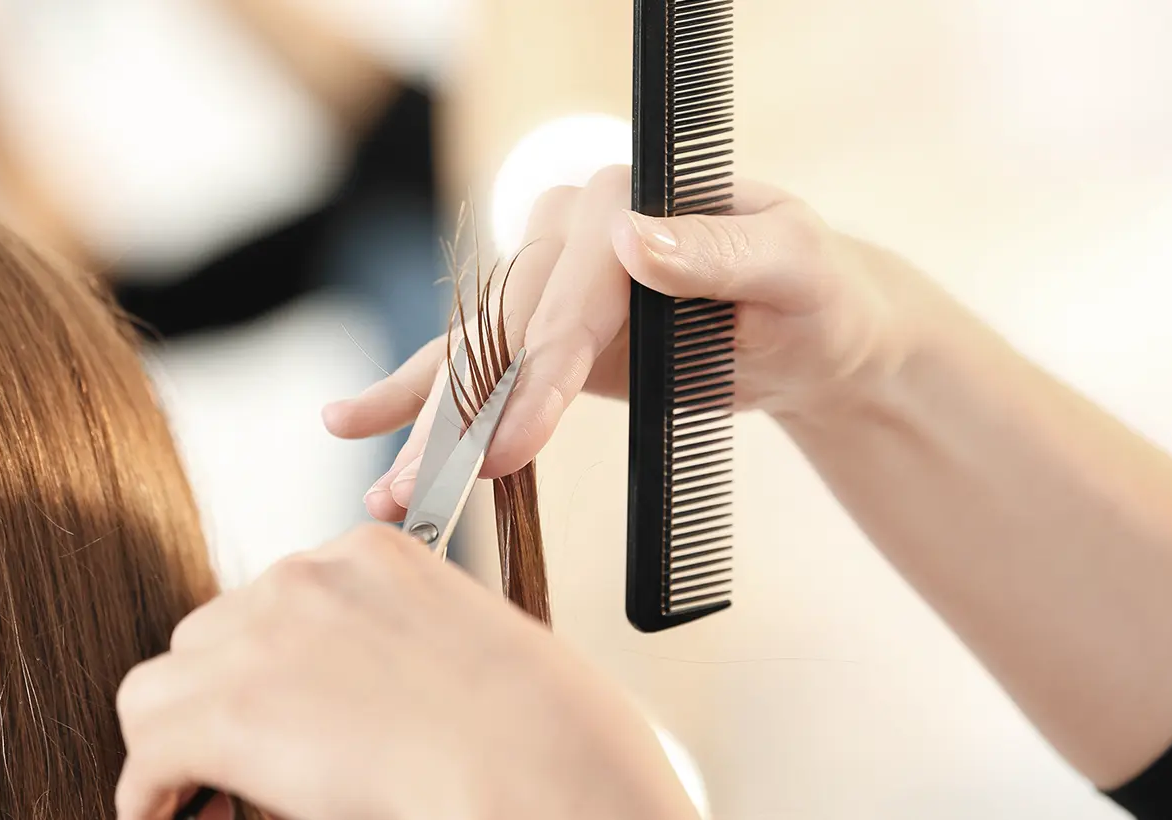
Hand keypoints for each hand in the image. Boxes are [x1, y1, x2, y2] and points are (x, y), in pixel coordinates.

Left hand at [114, 524, 699, 819]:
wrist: (543, 766)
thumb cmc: (542, 731)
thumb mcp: (470, 649)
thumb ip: (391, 650)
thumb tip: (349, 703)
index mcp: (375, 553)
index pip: (281, 597)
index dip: (273, 664)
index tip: (287, 709)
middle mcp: (308, 578)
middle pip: (212, 632)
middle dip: (226, 693)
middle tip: (253, 759)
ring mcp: (264, 638)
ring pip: (162, 686)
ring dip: (178, 736)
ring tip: (207, 789)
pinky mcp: (230, 711)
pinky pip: (147, 749)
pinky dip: (150, 791)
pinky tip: (171, 813)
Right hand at [323, 166, 930, 520]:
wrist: (813, 331)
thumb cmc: (815, 291)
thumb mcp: (793, 265)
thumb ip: (718, 251)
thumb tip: (632, 242)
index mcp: (628, 193)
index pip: (569, 293)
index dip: (538, 374)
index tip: (513, 444)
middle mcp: (574, 227)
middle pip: (504, 330)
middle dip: (467, 417)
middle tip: (435, 489)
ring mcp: (551, 278)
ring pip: (476, 355)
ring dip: (428, 424)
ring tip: (391, 490)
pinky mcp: (544, 330)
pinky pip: (472, 364)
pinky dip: (413, 396)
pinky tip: (355, 422)